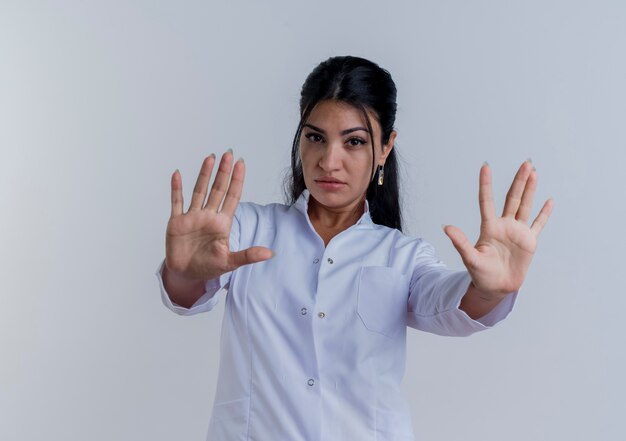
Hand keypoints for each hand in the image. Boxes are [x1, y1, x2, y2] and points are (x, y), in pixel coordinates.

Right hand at [165, 151, 272, 282]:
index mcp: (222, 223)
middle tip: (228, 154)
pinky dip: (176, 189)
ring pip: (199, 191)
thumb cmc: (209, 267)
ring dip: (204, 175)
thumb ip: (248, 256)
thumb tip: (270, 254)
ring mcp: (192, 217)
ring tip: (210, 158)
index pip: (232, 197)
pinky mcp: (177, 223)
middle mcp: (208, 216)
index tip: (241, 164)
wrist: (187, 275)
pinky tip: (178, 174)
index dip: (236, 181)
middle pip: (217, 189)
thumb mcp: (230, 262)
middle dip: (223, 172)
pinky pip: (176, 202)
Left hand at [443, 160, 553, 298]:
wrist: (496, 287)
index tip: (485, 166)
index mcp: (489, 227)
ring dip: (530, 190)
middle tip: (525, 163)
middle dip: (519, 181)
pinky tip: (548, 201)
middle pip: (512, 198)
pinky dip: (544, 214)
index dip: (486, 184)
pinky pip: (538, 224)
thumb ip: (461, 243)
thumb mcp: (470, 259)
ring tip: (533, 172)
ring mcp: (517, 232)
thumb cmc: (480, 274)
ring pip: (525, 206)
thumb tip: (446, 228)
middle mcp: (503, 225)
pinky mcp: (529, 241)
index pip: (487, 201)